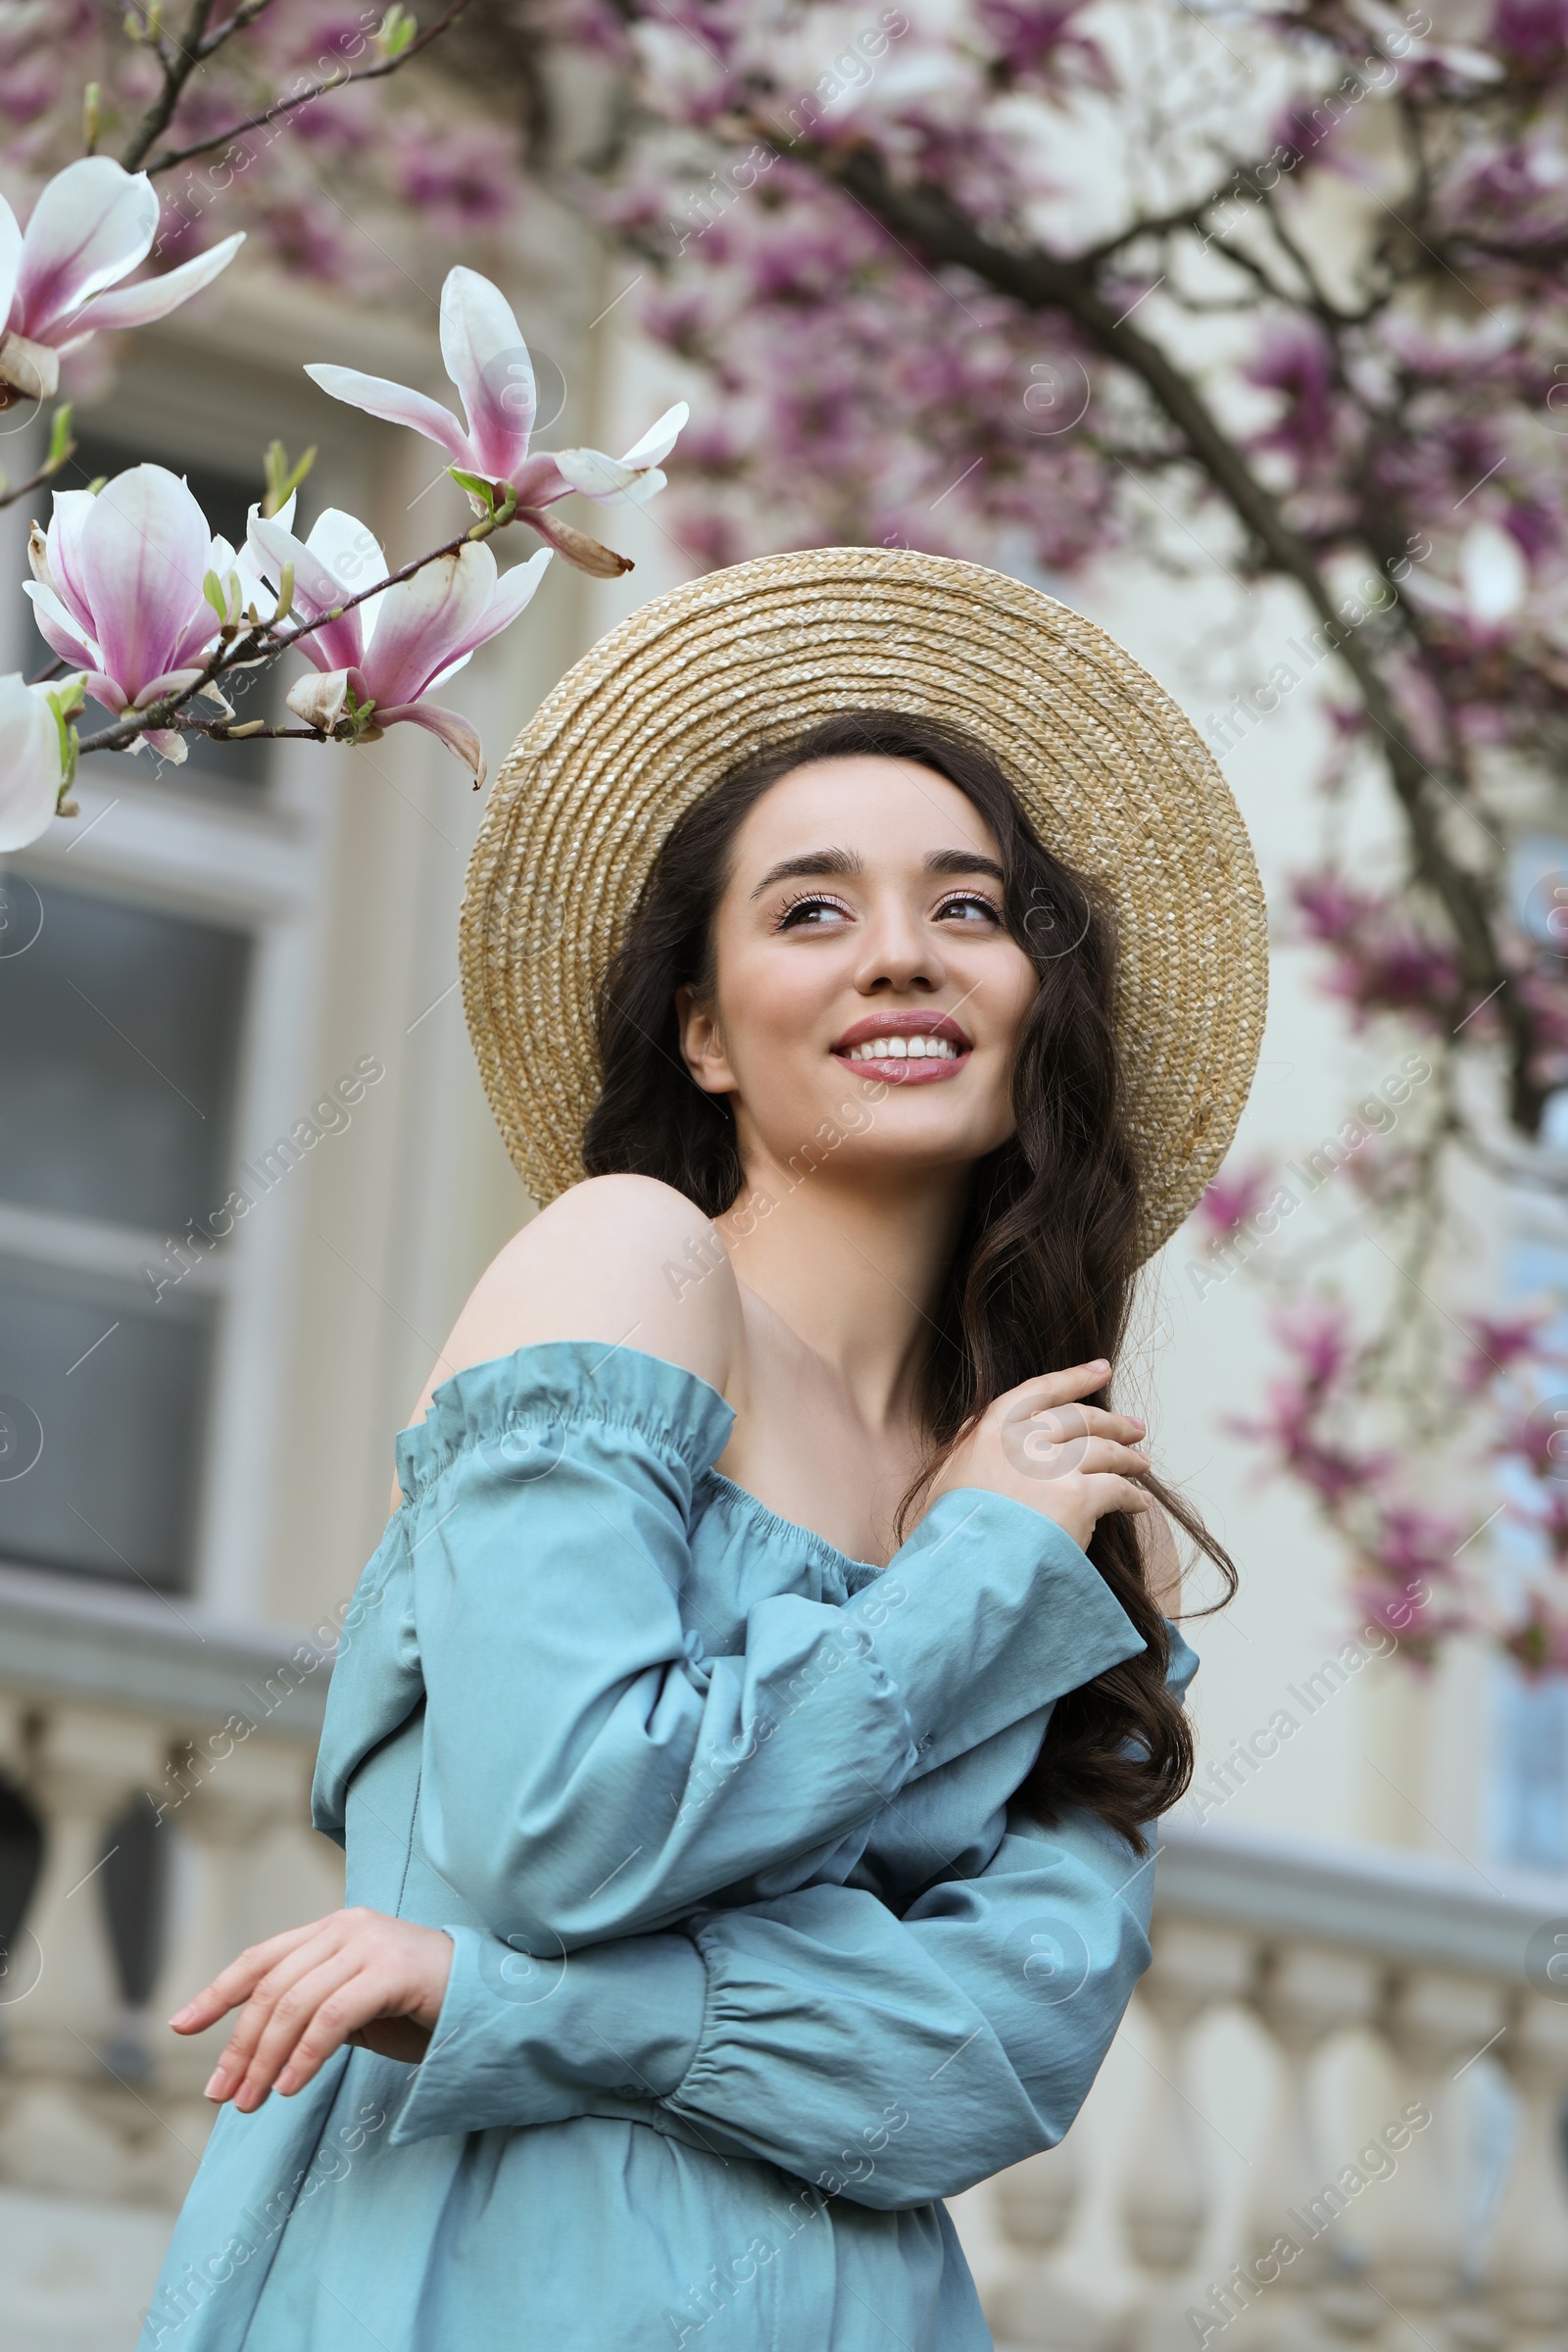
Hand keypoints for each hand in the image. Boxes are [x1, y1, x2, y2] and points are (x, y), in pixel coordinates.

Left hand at [168, 1907, 454, 2111]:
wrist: (491, 2002)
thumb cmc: (423, 2010)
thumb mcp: (356, 2010)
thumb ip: (313, 2013)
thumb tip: (257, 2049)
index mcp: (333, 1931)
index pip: (261, 1959)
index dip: (217, 1992)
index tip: (181, 2027)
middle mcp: (347, 1927)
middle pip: (271, 1988)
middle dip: (239, 2045)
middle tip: (222, 2095)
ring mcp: (370, 1943)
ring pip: (294, 2003)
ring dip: (265, 2059)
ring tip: (252, 2103)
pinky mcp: (392, 1969)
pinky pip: (333, 2016)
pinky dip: (304, 2055)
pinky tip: (291, 2087)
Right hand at [928, 1359, 1150, 1553]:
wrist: (964, 1565)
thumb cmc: (953, 1528)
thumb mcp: (949, 1472)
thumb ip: (974, 1443)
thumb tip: (989, 1428)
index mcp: (995, 1427)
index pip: (1043, 1390)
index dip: (1077, 1378)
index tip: (1102, 1370)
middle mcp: (1028, 1438)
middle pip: (1082, 1419)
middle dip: (1114, 1422)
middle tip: (1135, 1429)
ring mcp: (1055, 1466)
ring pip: (1105, 1451)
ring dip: (1128, 1458)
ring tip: (1141, 1464)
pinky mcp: (1078, 1497)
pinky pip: (1117, 1490)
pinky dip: (1133, 1497)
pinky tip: (1140, 1503)